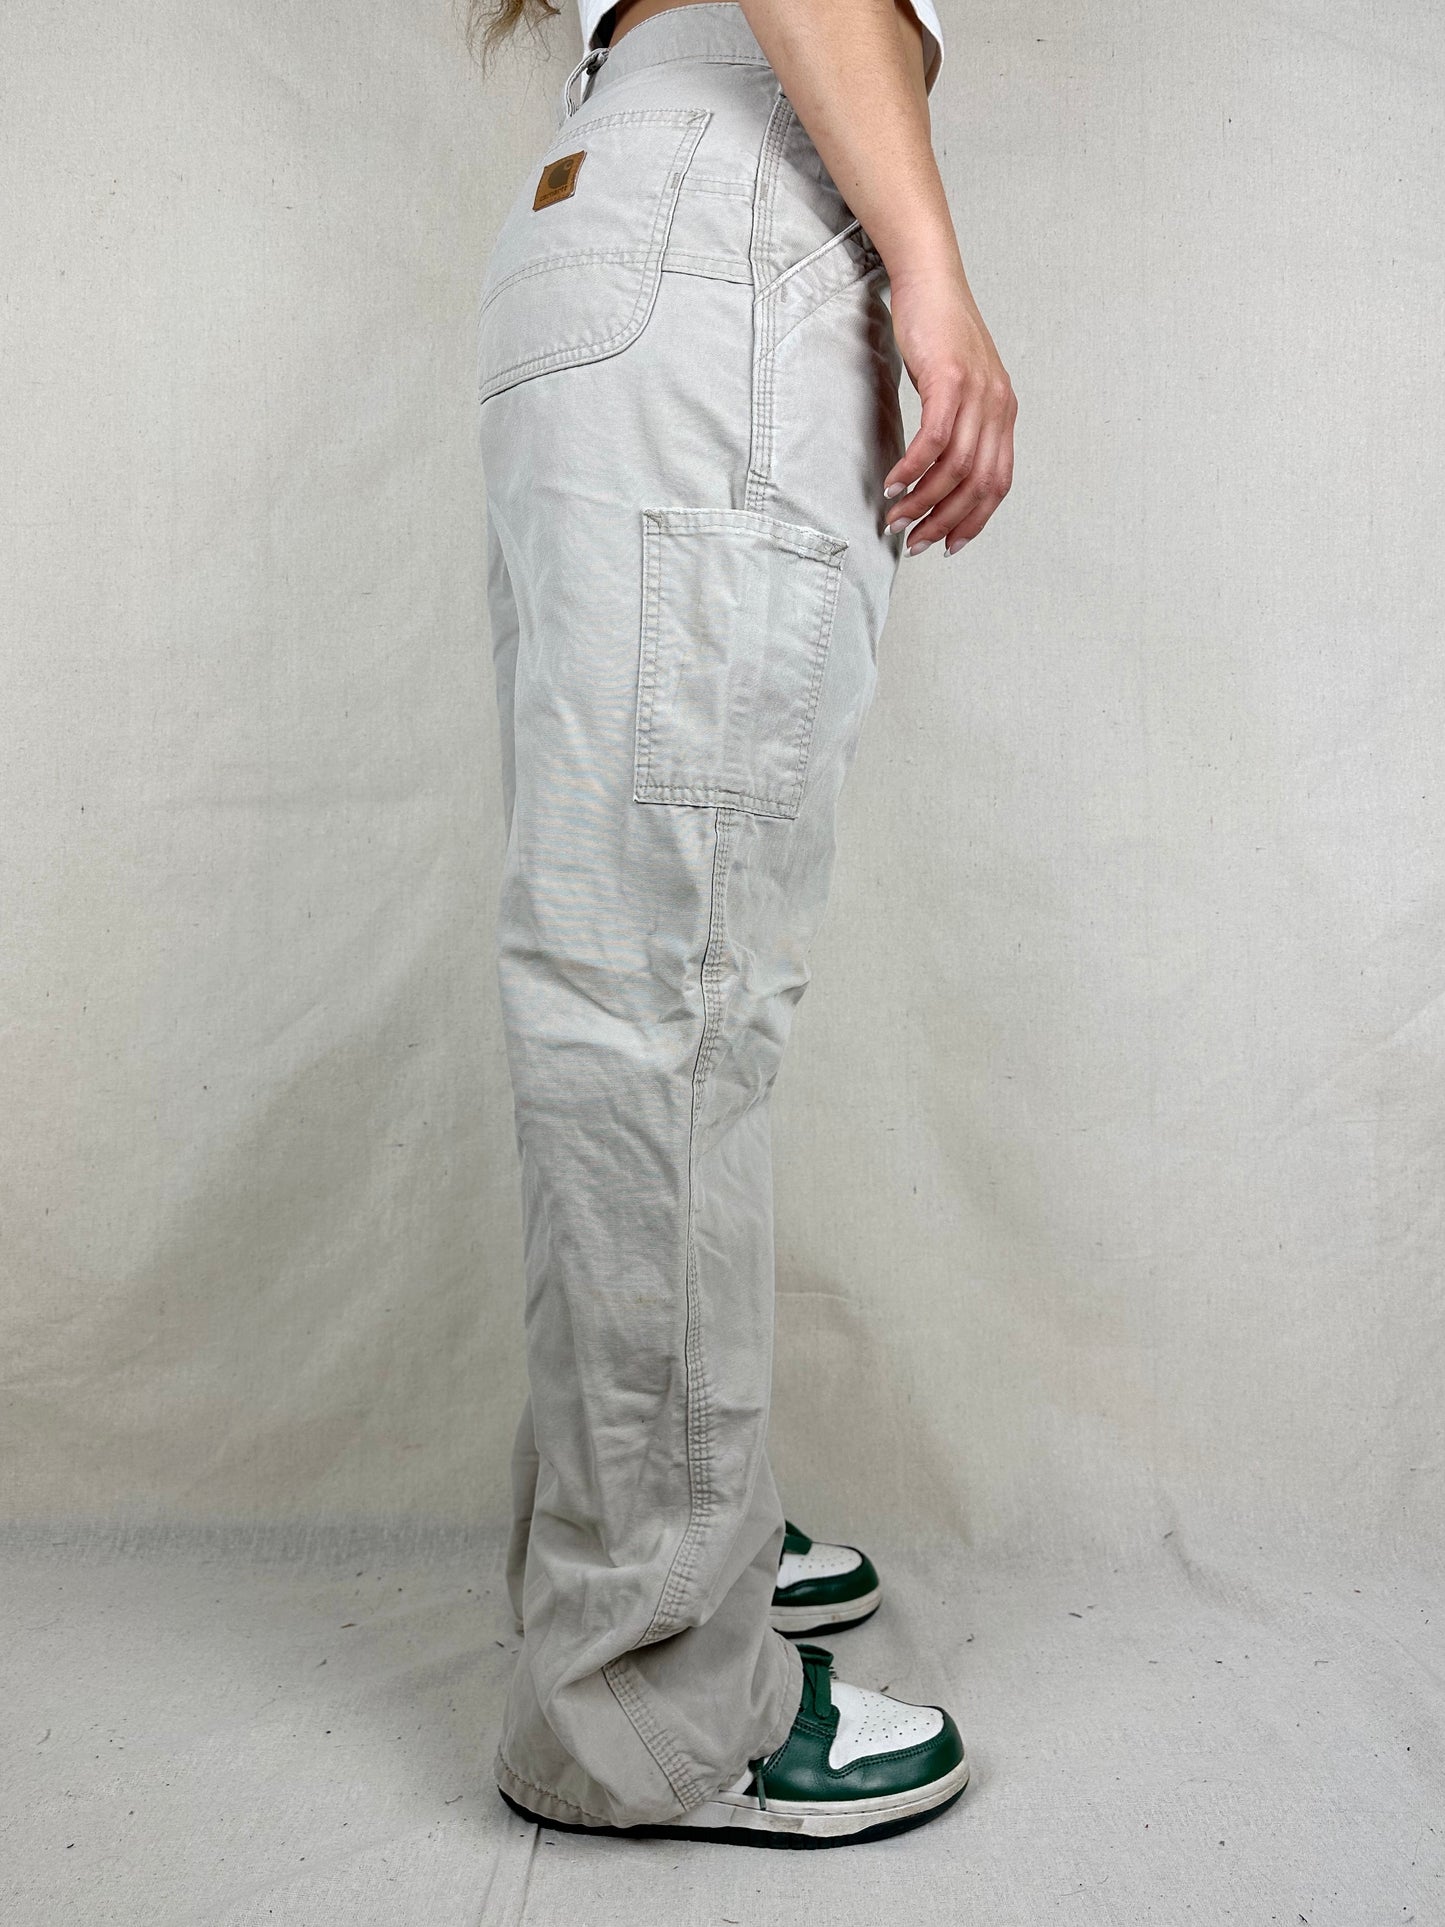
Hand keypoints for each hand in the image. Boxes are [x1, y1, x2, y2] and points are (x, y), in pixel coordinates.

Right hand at [882, 257, 1016, 554]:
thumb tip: (942, 470)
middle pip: (979, 484)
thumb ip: (961, 424)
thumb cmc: (937, 330)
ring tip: (896, 518)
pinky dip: (912, 469)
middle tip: (915, 540)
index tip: (948, 543)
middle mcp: (998, 406)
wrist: (930, 278)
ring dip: (923, 501)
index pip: (998, 483)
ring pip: (956, 468)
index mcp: (1003, 412)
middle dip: (946, 521)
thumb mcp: (958, 384)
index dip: (974, 520)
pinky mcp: (950, 380)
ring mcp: (978, 393)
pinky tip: (894, 484)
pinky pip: (934, 440)